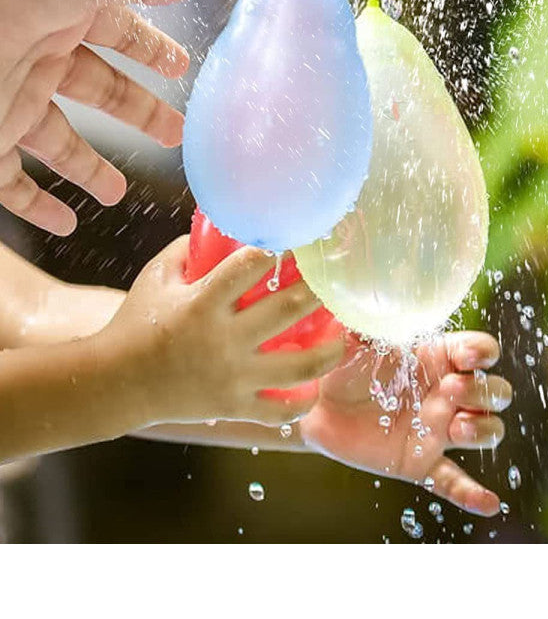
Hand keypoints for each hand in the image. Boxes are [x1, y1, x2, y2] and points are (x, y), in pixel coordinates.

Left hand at [0, 0, 194, 234]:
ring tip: (115, 192)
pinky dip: (38, 206)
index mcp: (61, 11)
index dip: (154, 49)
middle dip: (141, 113)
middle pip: (102, 91)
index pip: (120, 32)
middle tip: (175, 134)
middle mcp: (37, 56)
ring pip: (59, 144)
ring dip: (90, 170)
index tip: (182, 67)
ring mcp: (9, 100)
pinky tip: (65, 222)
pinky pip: (12, 182)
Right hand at [98, 236, 346, 426]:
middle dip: (318, 289)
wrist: (115, 384)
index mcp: (203, 302)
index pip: (251, 264)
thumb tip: (222, 229)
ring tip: (341, 333)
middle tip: (332, 278)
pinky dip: (303, 401)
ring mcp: (233, 376)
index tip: (296, 242)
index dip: (277, 248)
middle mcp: (224, 339)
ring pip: (299, 364)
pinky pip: (279, 410)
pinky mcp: (234, 405)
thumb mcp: (156, 277)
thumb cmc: (135, 323)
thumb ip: (188, 249)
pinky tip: (316, 385)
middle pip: (289, 307)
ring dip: (330, 348)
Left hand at [300, 331, 511, 516]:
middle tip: (452, 388)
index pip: (482, 351)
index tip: (466, 356)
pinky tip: (489, 503)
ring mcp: (438, 429)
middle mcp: (447, 392)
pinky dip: (472, 494)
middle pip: (496, 391)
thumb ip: (369, 316)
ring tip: (454, 427)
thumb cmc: (339, 360)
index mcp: (438, 356)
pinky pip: (454, 482)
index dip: (483, 352)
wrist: (313, 403)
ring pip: (487, 430)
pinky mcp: (421, 462)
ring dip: (483, 429)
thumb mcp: (355, 335)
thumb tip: (365, 284)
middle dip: (485, 390)